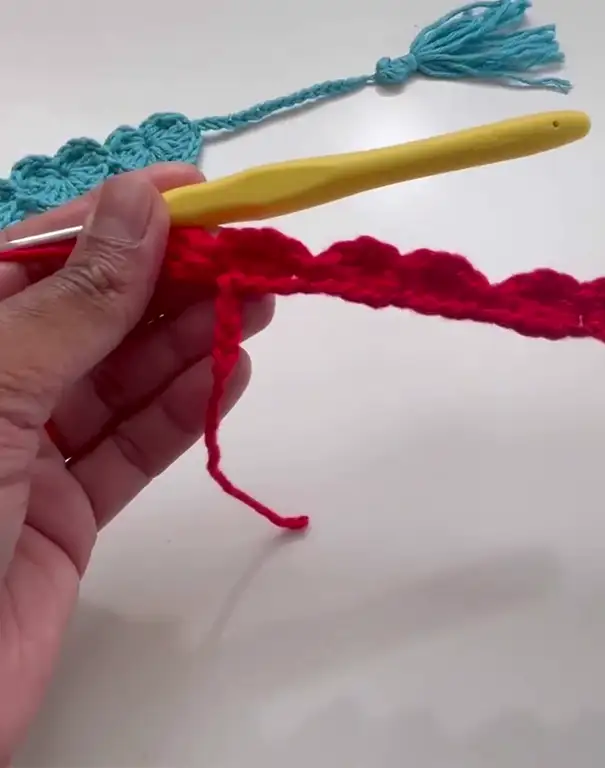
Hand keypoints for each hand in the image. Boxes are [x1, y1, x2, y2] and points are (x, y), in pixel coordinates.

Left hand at [0, 165, 273, 762]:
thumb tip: (142, 203)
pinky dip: (184, 409)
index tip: (201, 190)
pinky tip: (230, 371)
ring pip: (121, 378)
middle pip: (93, 313)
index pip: (40, 253)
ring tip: (260, 303)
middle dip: (172, 280)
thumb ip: (76, 302)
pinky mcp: (68, 512)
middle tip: (252, 255)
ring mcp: (26, 451)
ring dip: (191, 339)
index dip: (121, 215)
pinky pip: (135, 446)